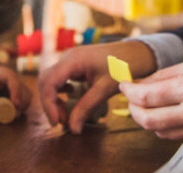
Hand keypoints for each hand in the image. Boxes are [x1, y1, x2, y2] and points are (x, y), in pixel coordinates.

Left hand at [0, 65, 31, 115]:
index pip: (12, 79)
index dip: (16, 91)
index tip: (15, 104)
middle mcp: (10, 78)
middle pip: (24, 88)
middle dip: (21, 102)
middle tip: (13, 115)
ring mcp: (13, 87)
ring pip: (26, 96)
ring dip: (22, 107)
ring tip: (11, 117)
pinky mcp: (13, 95)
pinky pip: (22, 102)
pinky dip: (19, 109)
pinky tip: (10, 115)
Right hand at [37, 41, 155, 133]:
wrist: (136, 52)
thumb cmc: (123, 66)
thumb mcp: (105, 89)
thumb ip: (87, 108)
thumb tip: (73, 129)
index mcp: (73, 60)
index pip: (49, 83)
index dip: (49, 104)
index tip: (57, 123)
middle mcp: (67, 57)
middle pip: (46, 81)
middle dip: (51, 103)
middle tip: (63, 122)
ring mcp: (70, 59)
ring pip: (51, 80)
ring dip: (55, 98)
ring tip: (67, 114)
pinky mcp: (74, 63)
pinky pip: (59, 77)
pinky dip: (61, 90)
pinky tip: (72, 96)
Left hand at [119, 52, 182, 139]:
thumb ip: (164, 75)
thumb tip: (139, 83)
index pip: (147, 96)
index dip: (129, 92)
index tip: (124, 85)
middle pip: (149, 119)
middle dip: (133, 109)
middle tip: (130, 98)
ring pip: (159, 131)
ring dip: (146, 118)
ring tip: (145, 104)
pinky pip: (175, 135)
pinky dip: (162, 126)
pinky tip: (163, 113)